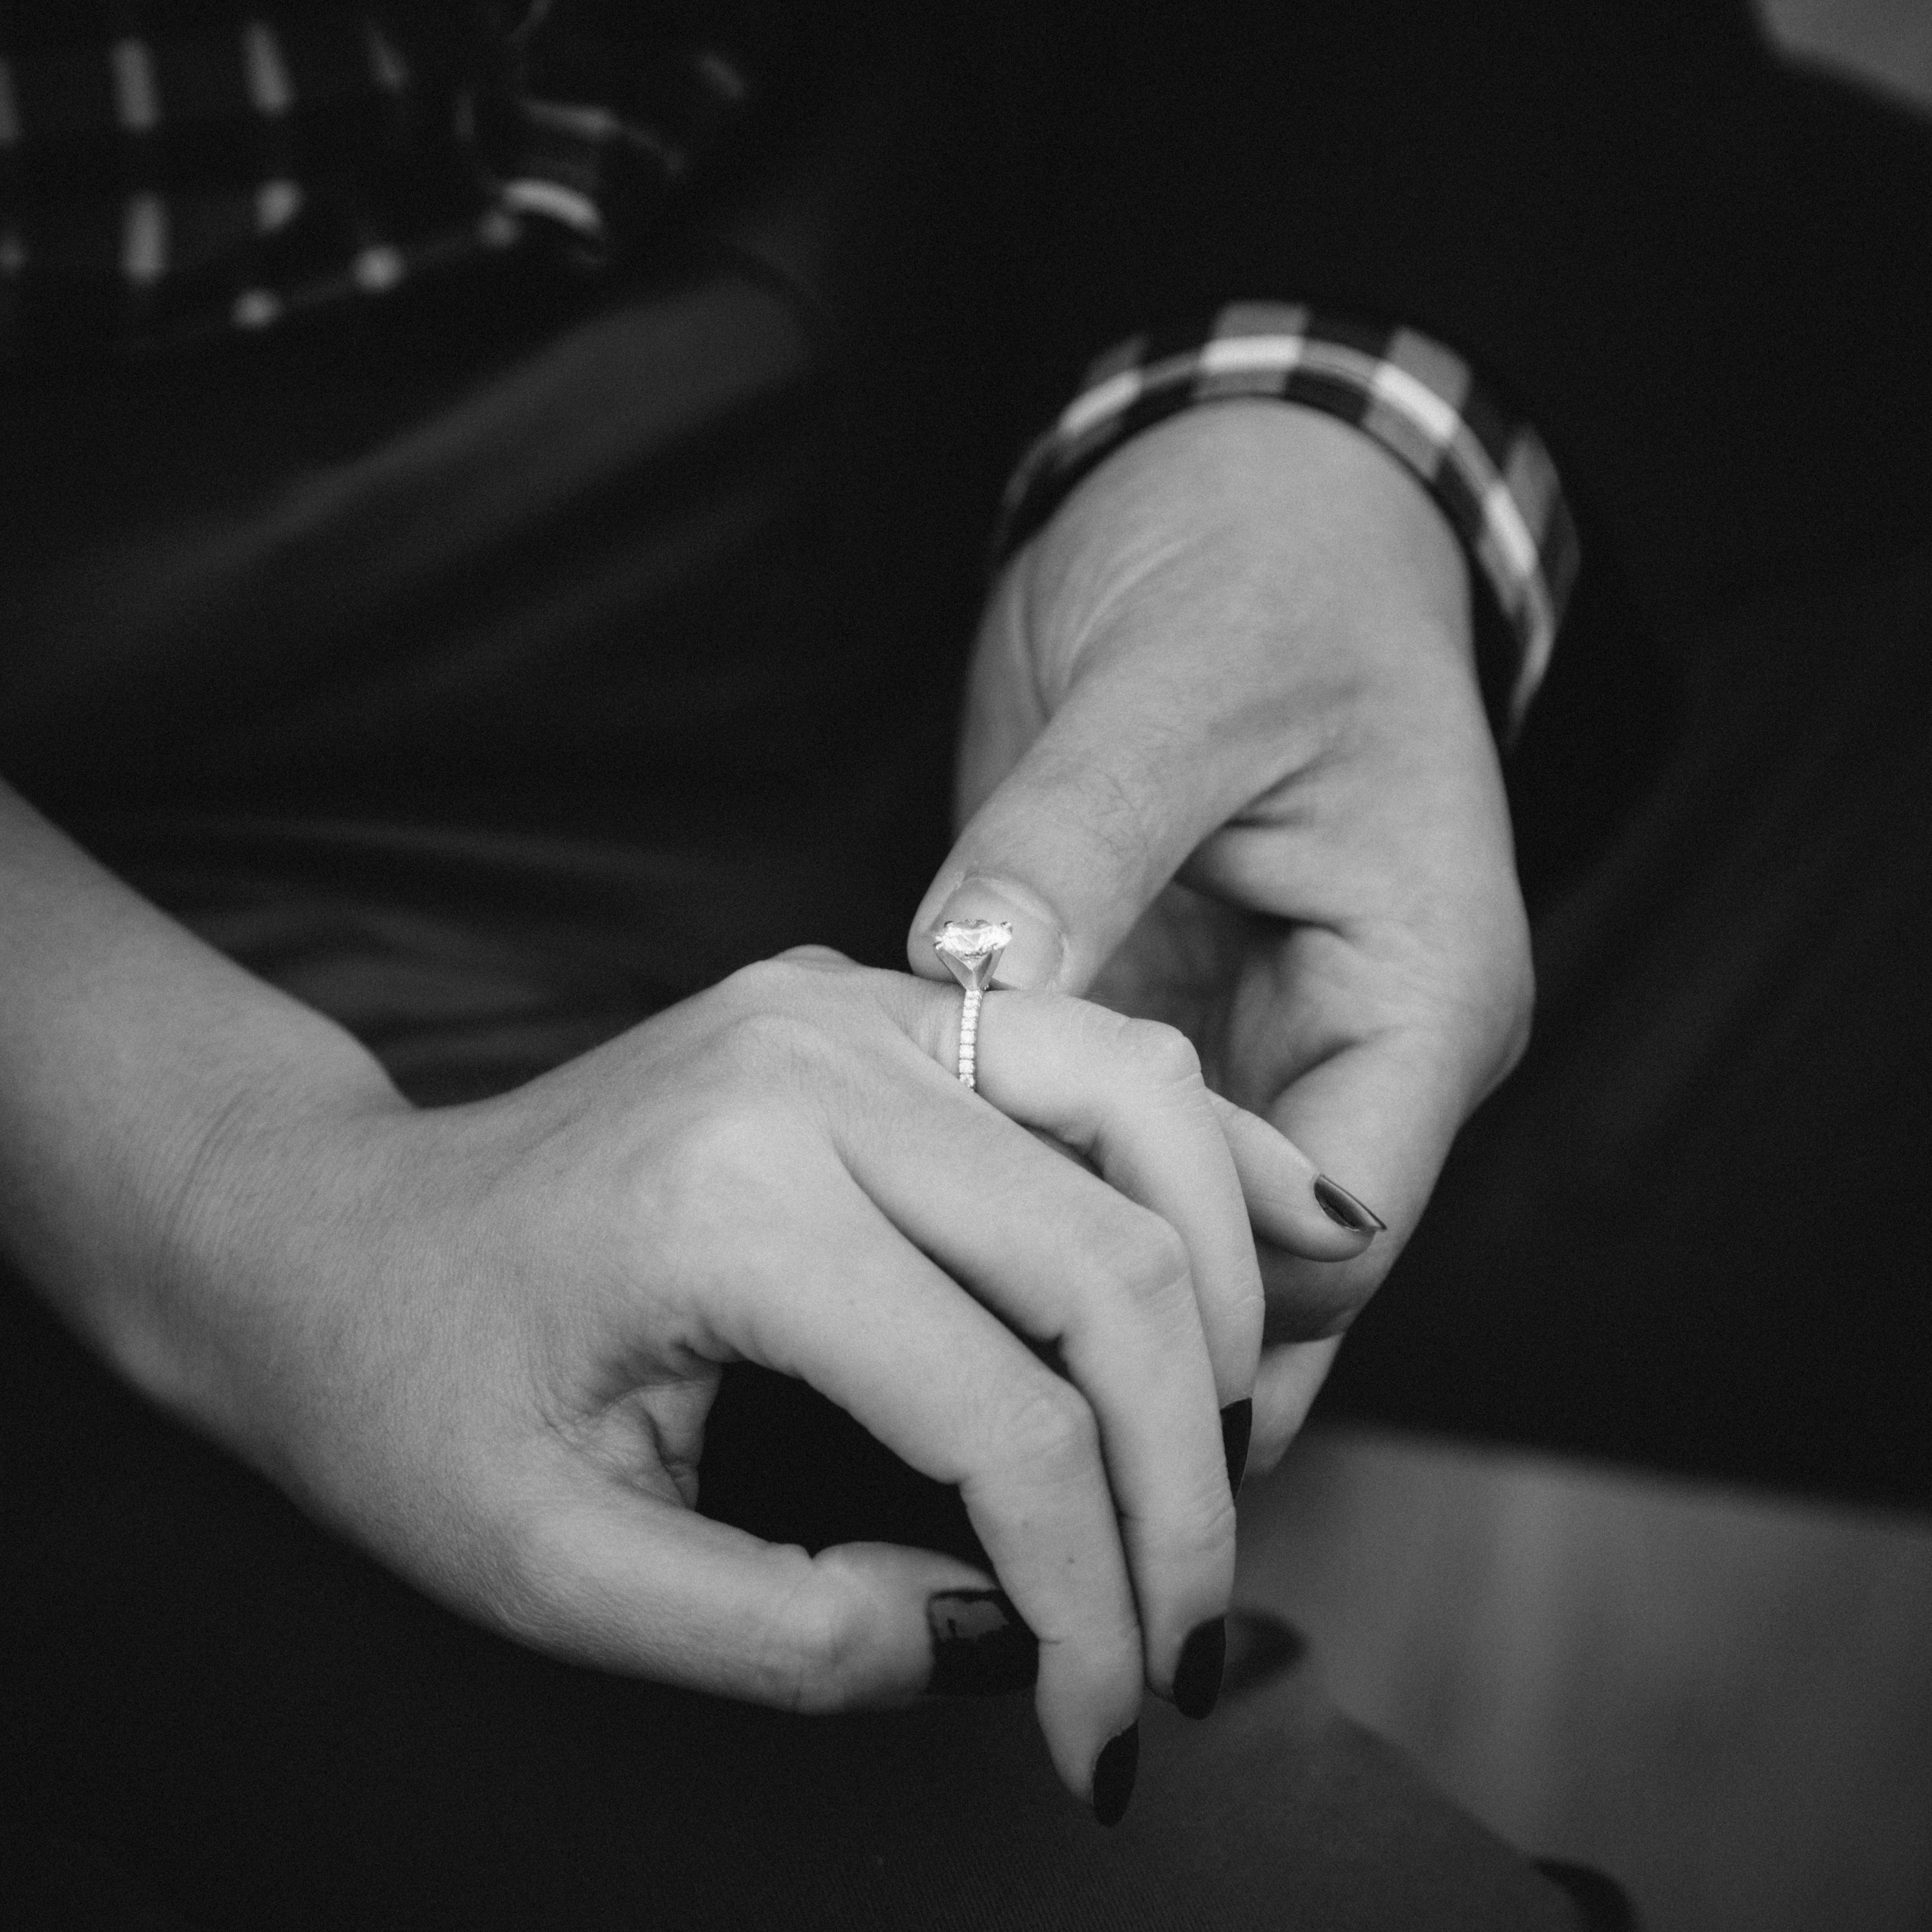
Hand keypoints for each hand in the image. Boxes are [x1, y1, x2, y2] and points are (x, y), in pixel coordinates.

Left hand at [152, 951, 1261, 1812]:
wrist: (333, 1234)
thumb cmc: (411, 1395)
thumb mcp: (550, 1572)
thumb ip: (785, 1637)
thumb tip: (996, 1629)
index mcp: (727, 1200)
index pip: (1001, 1419)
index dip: (1091, 1605)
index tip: (1103, 1730)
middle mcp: (813, 1064)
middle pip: (1113, 1267)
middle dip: (1186, 1484)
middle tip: (1188, 1631)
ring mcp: (852, 1006)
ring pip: (1145, 1118)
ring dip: (1224, 1300)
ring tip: (1216, 1460)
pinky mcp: (878, 1003)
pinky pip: (1093, 1059)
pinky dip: (1191, 1167)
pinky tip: (1248, 1256)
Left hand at [910, 401, 1532, 1470]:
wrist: (1244, 502)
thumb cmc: (1262, 565)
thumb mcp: (1178, 683)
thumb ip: (1082, 836)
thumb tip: (978, 964)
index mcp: (1422, 990)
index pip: (1335, 1229)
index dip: (1200, 1305)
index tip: (1044, 1335)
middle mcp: (1360, 1045)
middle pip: (1263, 1269)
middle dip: (1129, 1324)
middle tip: (966, 1383)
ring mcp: (1263, 1040)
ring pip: (1183, 1229)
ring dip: (1072, 1271)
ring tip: (935, 1332)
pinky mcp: (1170, 1016)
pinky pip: (1108, 1146)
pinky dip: (1032, 1182)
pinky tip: (933, 1213)